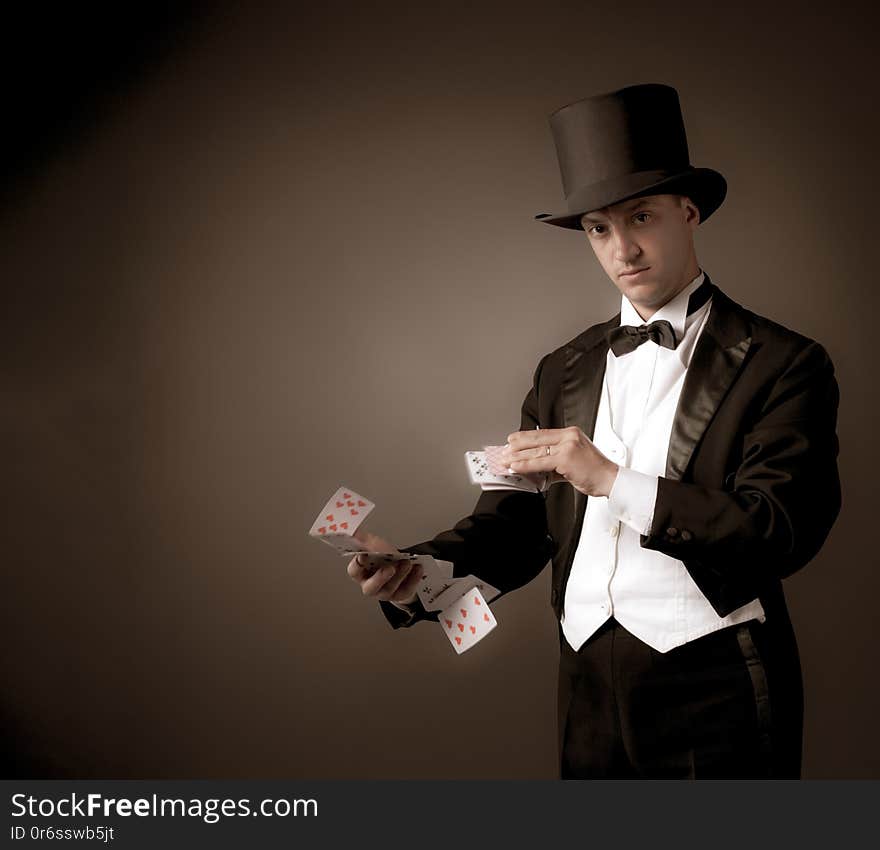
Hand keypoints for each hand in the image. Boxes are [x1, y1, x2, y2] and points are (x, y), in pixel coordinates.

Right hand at [346, 529, 421, 606]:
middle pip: (371, 587)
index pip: (354, 571)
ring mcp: (385, 593)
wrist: (401, 567)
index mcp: (360, 572)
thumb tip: (354, 530)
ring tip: (407, 562)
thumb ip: (364, 539)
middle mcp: (370, 585)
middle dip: (380, 578)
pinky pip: (406, 590)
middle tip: (390, 567)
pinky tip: (418, 568)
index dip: (358, 564)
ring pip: (390, 589)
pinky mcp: (400, 595)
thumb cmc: (384, 558)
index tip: (364, 555)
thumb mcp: (375, 545)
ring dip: (400, 575)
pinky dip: (413, 578)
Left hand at [502, 426, 618, 496]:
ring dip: (517, 456)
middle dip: (517, 445)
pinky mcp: (565, 458)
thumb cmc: (594, 471)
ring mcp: (567, 446)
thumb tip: (536, 468)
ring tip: (505, 460)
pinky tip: (515, 467)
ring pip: (536, 451)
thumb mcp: (573, 460)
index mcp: (571, 433)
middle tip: (503, 450)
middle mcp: (569, 436)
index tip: (512, 440)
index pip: (543, 433)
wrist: (609, 479)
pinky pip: (540, 461)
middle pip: (536, 439)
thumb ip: (554, 462)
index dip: (525, 437)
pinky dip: (525, 465)